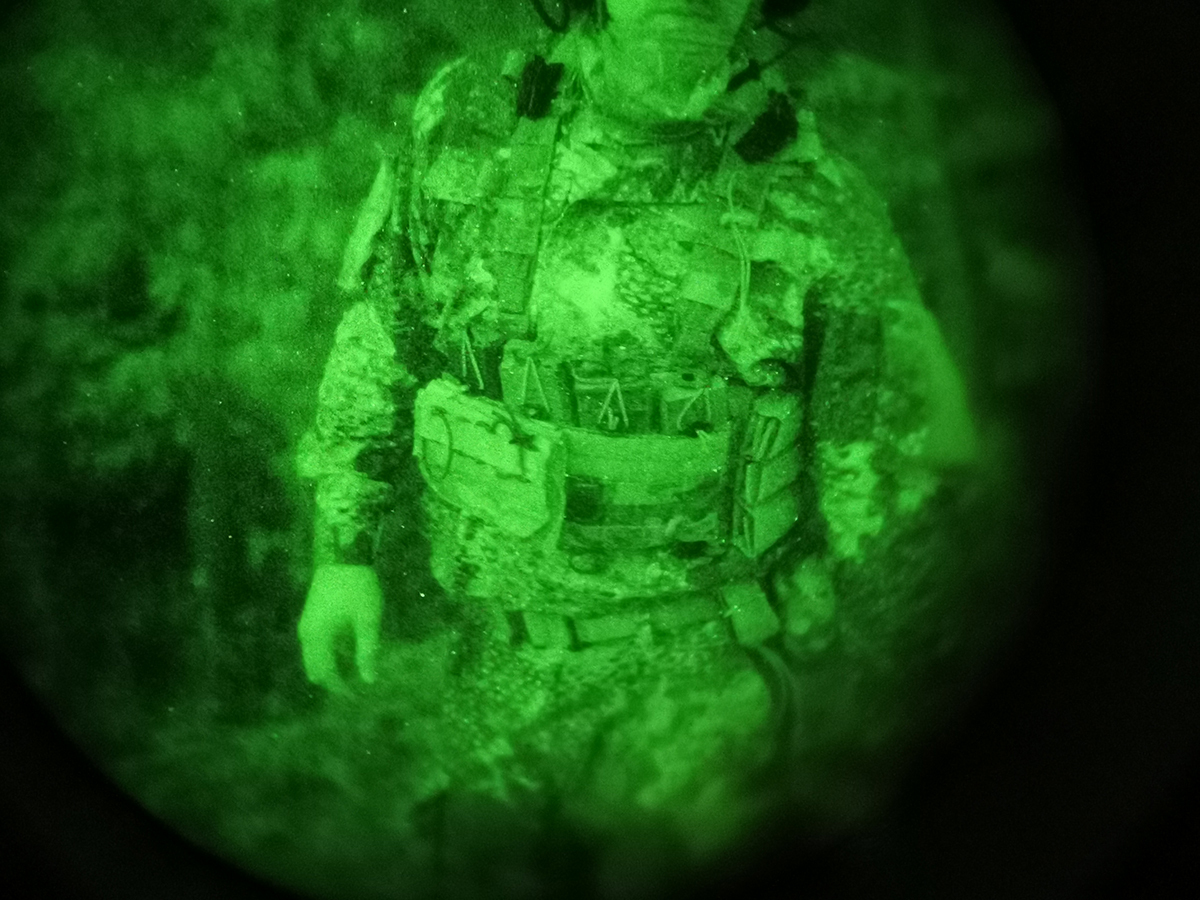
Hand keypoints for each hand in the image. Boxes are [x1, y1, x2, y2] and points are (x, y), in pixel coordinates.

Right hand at [297, 563, 382, 690]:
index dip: (341, 689)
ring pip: (315, 656)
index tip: (359, 699)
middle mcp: (307, 634)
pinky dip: (331, 653)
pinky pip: (318, 644)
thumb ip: (367, 651)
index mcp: (318, 638)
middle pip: (315, 668)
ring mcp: (307, 624)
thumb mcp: (368, 620)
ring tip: (356, 670)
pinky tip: (351, 650)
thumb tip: (369, 680)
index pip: (326, 674)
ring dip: (332, 666)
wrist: (343, 551)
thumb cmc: (357, 585)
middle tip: (356, 688)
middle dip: (334, 681)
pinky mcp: (313, 615)